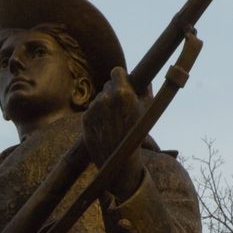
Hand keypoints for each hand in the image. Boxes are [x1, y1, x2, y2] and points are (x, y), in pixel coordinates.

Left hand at [83, 67, 143, 198]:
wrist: (118, 161)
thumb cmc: (136, 136)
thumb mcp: (147, 112)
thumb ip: (145, 91)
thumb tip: (145, 80)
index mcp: (123, 93)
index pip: (116, 71)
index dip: (120, 78)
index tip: (122, 83)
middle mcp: (106, 98)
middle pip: (107, 85)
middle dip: (113, 92)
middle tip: (120, 106)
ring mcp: (94, 108)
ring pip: (99, 98)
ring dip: (104, 105)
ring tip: (113, 121)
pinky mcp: (85, 118)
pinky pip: (92, 110)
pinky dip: (97, 116)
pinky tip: (105, 127)